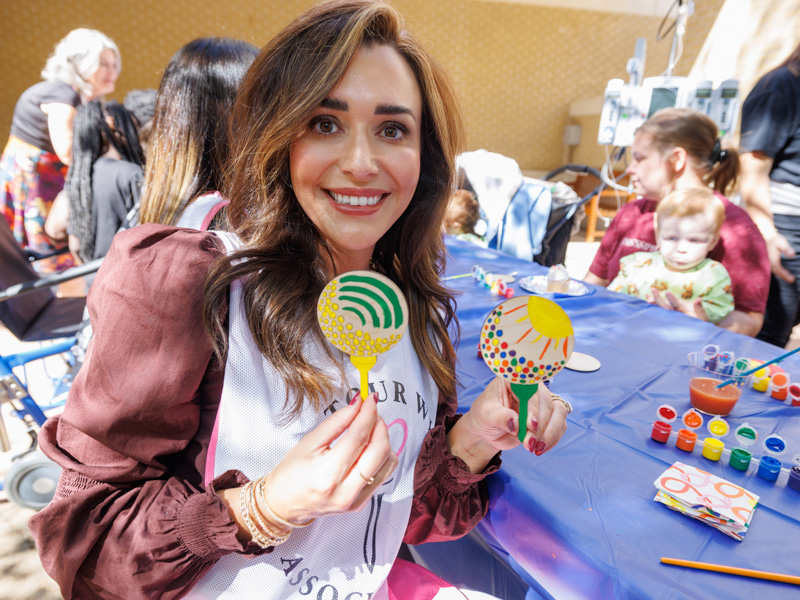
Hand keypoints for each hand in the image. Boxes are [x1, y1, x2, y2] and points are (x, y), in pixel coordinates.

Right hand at [260, 393, 397, 523]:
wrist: (284, 504)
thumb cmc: (291, 473)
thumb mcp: (309, 442)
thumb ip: (337, 422)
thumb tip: (358, 404)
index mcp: (327, 474)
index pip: (358, 437)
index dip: (368, 414)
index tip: (370, 399)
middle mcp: (345, 491)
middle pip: (379, 451)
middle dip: (380, 425)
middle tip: (370, 412)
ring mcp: (355, 500)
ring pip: (388, 463)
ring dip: (383, 440)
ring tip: (369, 429)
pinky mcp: (361, 504)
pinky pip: (384, 474)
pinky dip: (382, 456)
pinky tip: (368, 447)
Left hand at [449, 377, 567, 471]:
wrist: (486, 430)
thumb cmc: (484, 416)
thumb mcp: (486, 414)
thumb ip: (501, 417)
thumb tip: (516, 423)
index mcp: (515, 380)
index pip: (530, 388)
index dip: (533, 406)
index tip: (531, 425)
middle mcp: (531, 388)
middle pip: (547, 401)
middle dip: (541, 424)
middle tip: (529, 442)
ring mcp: (541, 403)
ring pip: (559, 412)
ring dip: (550, 432)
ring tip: (534, 447)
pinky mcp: (547, 417)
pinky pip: (560, 426)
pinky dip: (552, 438)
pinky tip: (539, 448)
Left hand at [648, 288, 708, 321]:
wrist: (695, 333)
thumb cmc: (700, 324)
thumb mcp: (702, 318)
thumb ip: (699, 309)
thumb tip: (699, 299)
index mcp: (682, 315)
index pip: (676, 306)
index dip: (672, 300)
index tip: (667, 292)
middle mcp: (674, 315)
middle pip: (664, 307)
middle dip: (658, 298)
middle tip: (653, 289)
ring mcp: (670, 315)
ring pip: (660, 308)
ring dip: (654, 300)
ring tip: (648, 292)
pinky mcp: (668, 314)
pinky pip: (659, 308)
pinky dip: (653, 303)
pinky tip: (647, 297)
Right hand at [765, 231, 795, 282]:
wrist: (762, 234)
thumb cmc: (772, 238)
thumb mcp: (781, 242)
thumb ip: (786, 249)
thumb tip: (792, 255)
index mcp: (772, 260)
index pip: (779, 270)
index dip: (785, 275)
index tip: (792, 280)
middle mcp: (767, 262)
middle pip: (776, 272)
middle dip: (784, 276)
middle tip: (791, 280)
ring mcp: (766, 261)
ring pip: (773, 270)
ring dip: (780, 273)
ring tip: (787, 275)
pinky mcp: (765, 259)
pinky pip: (771, 266)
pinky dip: (777, 269)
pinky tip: (780, 268)